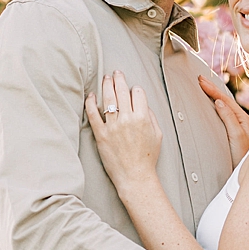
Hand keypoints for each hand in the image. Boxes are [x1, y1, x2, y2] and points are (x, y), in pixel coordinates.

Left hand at [85, 71, 162, 191]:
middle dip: (119, 79)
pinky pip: (93, 114)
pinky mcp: (101, 135)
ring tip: (106, 78)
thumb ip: (150, 116)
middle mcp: (127, 119)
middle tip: (116, 73)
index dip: (135, 89)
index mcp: (142, 118)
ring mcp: (113, 126)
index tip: (133, 89)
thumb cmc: (147, 158)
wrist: (135, 176)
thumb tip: (142, 103)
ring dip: (106, 85)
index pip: (138, 93)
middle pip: (122, 91)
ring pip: (108, 99)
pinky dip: (91, 103)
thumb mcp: (157, 135)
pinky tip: (91, 95)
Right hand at [198, 75, 248, 170]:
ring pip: (225, 104)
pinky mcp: (233, 130)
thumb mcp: (235, 136)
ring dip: (214, 94)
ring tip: (204, 85)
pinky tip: (212, 101)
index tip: (200, 81)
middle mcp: (242, 119)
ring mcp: (238, 124)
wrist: (245, 172)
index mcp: (243, 118)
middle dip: (212, 88)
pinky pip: (225, 112)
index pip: (225, 99)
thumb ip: (228, 118)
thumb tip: (219, 101)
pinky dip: (217, 103)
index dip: (212, 89)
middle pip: (225, 99)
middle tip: (199, 78)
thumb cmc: (240, 156)